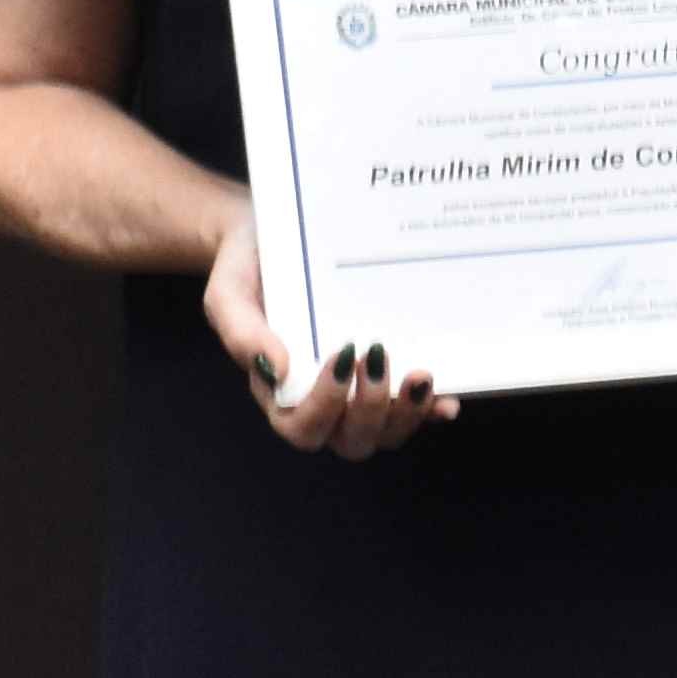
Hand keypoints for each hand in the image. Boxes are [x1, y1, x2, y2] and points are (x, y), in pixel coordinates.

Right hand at [203, 202, 451, 459]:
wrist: (272, 237)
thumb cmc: (248, 271)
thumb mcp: (228, 296)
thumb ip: (242, 334)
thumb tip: (278, 368)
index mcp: (280, 393)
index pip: (303, 427)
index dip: (326, 406)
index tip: (340, 355)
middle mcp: (321, 402)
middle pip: (351, 440)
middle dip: (372, 410)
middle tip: (379, 358)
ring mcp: (358, 392)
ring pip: (385, 432)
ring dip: (408, 413)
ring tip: (421, 375)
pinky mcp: (388, 374)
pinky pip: (413, 407)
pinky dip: (431, 408)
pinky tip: (448, 398)